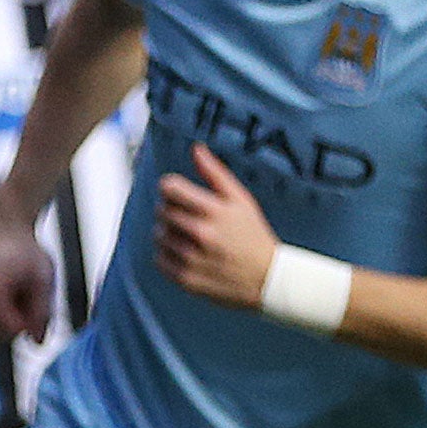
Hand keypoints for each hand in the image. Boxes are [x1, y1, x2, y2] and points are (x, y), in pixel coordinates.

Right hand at [0, 209, 54, 339]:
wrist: (6, 230)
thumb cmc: (25, 251)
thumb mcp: (43, 280)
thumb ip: (42, 313)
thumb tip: (38, 342)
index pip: (13, 331)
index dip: (30, 321)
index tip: (35, 299)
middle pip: (2, 334)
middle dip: (19, 319)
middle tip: (25, 290)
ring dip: (10, 316)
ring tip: (15, 288)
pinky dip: (0, 314)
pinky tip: (4, 293)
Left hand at [155, 143, 278, 310]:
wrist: (268, 279)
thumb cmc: (253, 234)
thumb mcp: (241, 200)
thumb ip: (216, 173)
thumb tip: (195, 148)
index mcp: (214, 211)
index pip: (168, 187)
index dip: (172, 188)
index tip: (181, 195)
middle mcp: (201, 234)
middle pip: (162, 209)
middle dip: (171, 210)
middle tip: (190, 217)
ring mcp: (192, 258)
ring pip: (158, 234)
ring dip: (169, 233)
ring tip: (190, 237)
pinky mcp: (187, 279)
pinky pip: (158, 258)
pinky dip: (168, 255)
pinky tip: (187, 254)